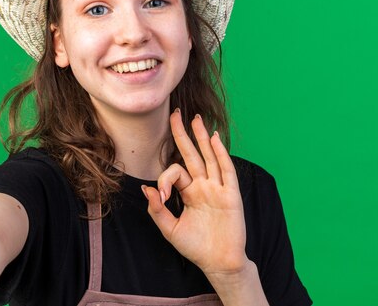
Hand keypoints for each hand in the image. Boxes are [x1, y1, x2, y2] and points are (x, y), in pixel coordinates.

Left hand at [142, 110, 247, 274]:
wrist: (218, 263)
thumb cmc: (195, 247)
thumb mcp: (170, 229)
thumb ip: (157, 210)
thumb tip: (146, 188)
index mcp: (189, 192)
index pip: (175, 172)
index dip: (165, 179)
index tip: (163, 197)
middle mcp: (203, 186)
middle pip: (192, 154)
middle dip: (183, 134)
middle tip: (175, 113)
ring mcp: (218, 188)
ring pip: (209, 157)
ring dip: (202, 137)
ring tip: (196, 118)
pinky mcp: (231, 195)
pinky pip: (226, 170)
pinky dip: (220, 154)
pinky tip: (214, 138)